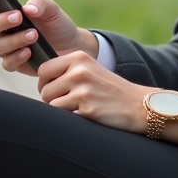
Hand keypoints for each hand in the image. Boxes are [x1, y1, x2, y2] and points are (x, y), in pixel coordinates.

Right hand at [0, 0, 98, 76]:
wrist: (71, 46)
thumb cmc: (56, 24)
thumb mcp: (52, 9)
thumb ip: (40, 4)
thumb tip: (27, 9)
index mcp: (3, 12)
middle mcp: (0, 30)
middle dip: (0, 21)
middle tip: (18, 17)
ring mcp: (6, 48)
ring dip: (13, 40)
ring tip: (34, 35)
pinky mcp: (14, 63)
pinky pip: (7, 63)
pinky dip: (17, 56)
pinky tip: (30, 51)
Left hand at [37, 52, 177, 144]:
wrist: (138, 105)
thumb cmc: (109, 90)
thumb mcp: (90, 70)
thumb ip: (66, 70)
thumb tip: (38, 81)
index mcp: (78, 57)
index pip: (43, 70)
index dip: (44, 83)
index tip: (53, 90)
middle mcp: (79, 71)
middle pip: (44, 90)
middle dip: (50, 100)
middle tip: (67, 103)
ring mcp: (83, 90)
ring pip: (51, 105)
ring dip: (59, 112)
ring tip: (76, 109)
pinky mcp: (87, 109)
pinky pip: (63, 118)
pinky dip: (70, 120)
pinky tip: (84, 116)